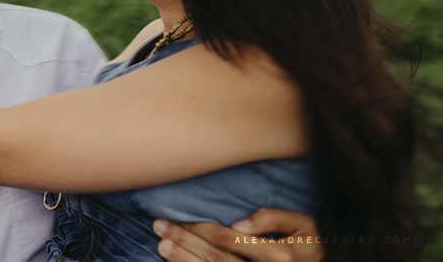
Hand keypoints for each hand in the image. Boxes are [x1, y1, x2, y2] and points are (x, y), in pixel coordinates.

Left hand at [154, 208, 322, 261]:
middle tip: (159, 227)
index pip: (227, 239)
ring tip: (162, 245)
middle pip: (215, 259)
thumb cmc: (314, 246)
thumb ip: (274, 219)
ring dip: (184, 261)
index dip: (198, 228)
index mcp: (278, 256)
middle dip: (184, 242)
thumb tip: (241, 221)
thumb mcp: (305, 226)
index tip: (173, 216)